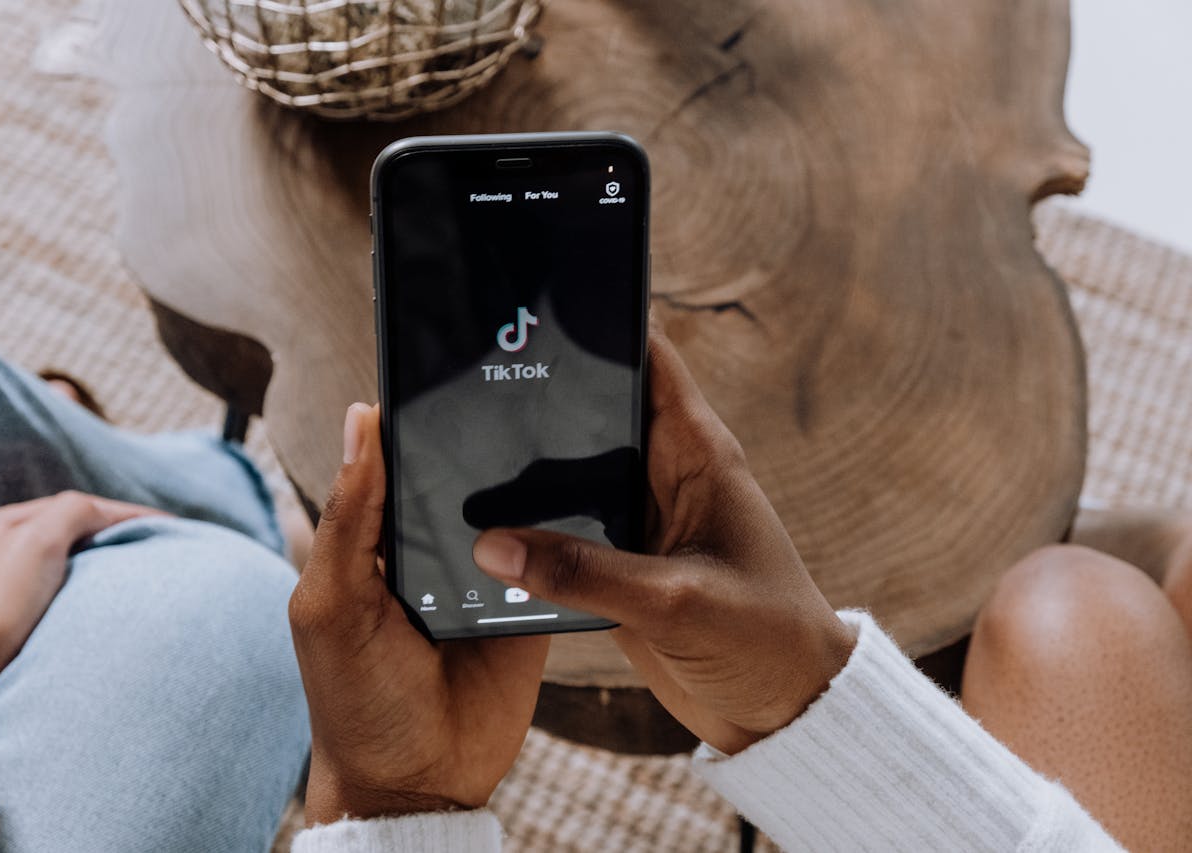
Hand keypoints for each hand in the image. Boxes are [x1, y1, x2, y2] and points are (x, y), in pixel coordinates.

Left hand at [0, 492, 161, 703]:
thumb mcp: (37, 542)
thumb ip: (74, 513)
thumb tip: (109, 513)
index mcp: (10, 522)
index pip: (85, 507)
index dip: (133, 515)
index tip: (174, 528)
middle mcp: (5, 546)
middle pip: (77, 531)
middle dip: (121, 537)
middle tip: (164, 551)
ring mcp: (5, 584)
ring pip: (69, 562)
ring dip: (105, 565)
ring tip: (143, 579)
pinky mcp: (8, 619)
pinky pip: (61, 593)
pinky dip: (88, 592)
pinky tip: (102, 608)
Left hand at [289, 404, 548, 823]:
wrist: (418, 784)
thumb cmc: (354, 698)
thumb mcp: (332, 604)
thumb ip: (349, 520)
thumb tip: (360, 420)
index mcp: (374, 541)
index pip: (393, 460)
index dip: (410, 416)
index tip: (440, 364)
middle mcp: (429, 549)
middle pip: (459, 475)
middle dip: (479, 439)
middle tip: (513, 381)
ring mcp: (484, 574)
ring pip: (509, 507)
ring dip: (528, 479)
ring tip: (558, 422)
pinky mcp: (529, 603)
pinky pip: (551, 555)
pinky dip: (563, 530)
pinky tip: (585, 494)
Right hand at [473, 328, 857, 754]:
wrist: (782, 712)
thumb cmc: (763, 641)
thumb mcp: (675, 602)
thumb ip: (584, 573)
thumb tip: (492, 544)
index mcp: (697, 452)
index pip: (646, 357)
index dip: (597, 323)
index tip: (532, 305)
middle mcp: (665, 472)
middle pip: (594, 408)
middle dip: (540, 396)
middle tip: (467, 383)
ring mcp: (639, 516)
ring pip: (571, 470)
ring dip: (527, 469)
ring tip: (456, 456)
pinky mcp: (620, 560)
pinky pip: (565, 527)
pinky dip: (531, 526)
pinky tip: (482, 529)